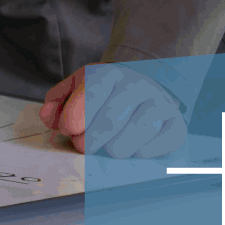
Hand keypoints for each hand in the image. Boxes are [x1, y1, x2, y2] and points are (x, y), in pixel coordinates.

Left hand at [39, 65, 184, 157]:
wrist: (144, 92)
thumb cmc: (104, 95)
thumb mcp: (76, 90)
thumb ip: (58, 102)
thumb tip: (48, 116)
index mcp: (109, 73)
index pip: (92, 91)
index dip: (75, 115)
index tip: (68, 130)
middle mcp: (137, 85)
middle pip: (112, 118)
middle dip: (91, 139)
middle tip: (83, 145)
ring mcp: (160, 103)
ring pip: (137, 131)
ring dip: (115, 147)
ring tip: (107, 148)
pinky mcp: (176, 125)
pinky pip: (161, 143)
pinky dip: (142, 151)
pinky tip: (132, 148)